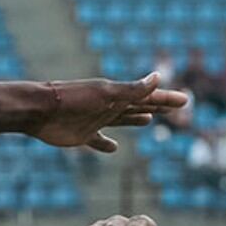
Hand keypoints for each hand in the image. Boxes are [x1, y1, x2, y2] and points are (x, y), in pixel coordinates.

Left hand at [29, 73, 187, 152]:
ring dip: (135, 119)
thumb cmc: (72, 100)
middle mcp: (109, 106)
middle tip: (175, 106)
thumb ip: (132, 90)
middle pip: (139, 106)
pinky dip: (106, 144)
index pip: (149, 96)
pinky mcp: (82, 134)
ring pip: (122, 120)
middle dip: (157, 106)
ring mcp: (96, 120)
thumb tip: (158, 77)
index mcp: (117, 95)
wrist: (39, 110)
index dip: (167, 98)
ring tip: (148, 120)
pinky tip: (113, 148)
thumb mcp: (106, 94)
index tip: (185, 99)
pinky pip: (98, 140)